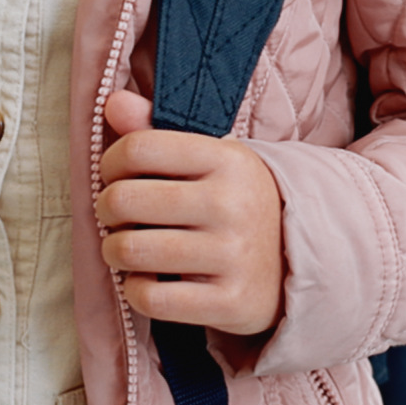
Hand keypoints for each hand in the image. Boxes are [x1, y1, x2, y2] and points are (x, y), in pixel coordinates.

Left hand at [96, 89, 286, 335]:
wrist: (298, 262)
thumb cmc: (236, 203)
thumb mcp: (210, 158)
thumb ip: (156, 129)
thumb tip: (112, 103)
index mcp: (226, 159)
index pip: (138, 148)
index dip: (111, 163)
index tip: (117, 176)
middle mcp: (231, 204)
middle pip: (124, 200)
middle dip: (106, 210)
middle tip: (118, 218)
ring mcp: (233, 255)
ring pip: (130, 250)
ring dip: (115, 251)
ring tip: (128, 249)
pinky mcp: (231, 302)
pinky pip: (150, 298)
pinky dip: (136, 291)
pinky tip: (149, 281)